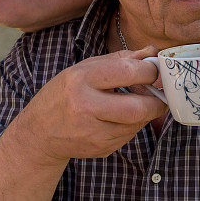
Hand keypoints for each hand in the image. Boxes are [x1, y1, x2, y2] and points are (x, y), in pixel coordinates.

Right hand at [12, 46, 168, 164]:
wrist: (38, 133)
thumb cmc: (65, 93)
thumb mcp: (86, 68)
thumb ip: (122, 59)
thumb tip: (152, 51)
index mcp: (81, 79)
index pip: (129, 72)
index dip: (150, 71)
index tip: (156, 70)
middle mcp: (84, 107)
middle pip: (138, 108)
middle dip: (156, 101)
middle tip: (161, 93)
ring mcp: (91, 132)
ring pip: (136, 124)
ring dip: (145, 113)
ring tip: (137, 102)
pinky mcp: (99, 149)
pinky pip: (129, 135)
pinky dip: (132, 125)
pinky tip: (120, 117)